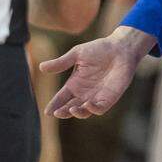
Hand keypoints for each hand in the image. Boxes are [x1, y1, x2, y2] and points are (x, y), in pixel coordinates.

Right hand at [39, 26, 153, 118]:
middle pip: (70, 107)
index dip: (54, 105)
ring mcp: (96, 96)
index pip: (61, 98)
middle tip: (56, 113)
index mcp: (75, 83)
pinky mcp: (109, 98)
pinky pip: (100, 108)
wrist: (120, 48)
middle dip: (63, 112)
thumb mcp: (76, 54)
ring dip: (77, 112)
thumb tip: (41, 67)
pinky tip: (88, 105)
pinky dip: (93, 109)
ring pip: (84, 111)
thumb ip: (61, 63)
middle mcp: (84, 93)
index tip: (47, 111)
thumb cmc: (99, 49)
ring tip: (72, 109)